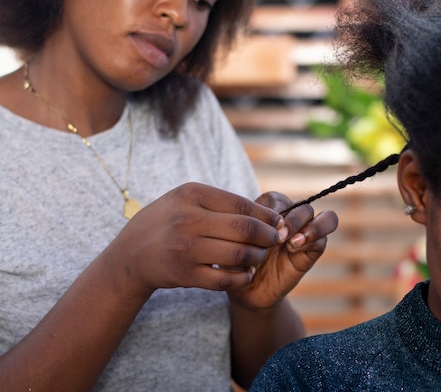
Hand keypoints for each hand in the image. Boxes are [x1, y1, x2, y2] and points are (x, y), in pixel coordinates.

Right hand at [103, 183, 286, 297]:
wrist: (131, 254)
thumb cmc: (167, 222)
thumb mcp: (185, 199)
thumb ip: (220, 202)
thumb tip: (263, 212)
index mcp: (191, 194)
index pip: (241, 204)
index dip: (266, 215)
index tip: (277, 221)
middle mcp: (188, 219)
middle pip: (244, 229)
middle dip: (267, 236)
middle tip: (274, 240)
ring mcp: (186, 248)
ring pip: (238, 255)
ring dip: (257, 257)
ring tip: (260, 255)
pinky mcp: (185, 274)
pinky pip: (225, 279)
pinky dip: (242, 277)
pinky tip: (247, 273)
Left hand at [227, 191, 337, 309]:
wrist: (247, 291)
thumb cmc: (237, 263)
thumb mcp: (234, 245)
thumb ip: (244, 232)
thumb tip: (257, 225)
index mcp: (269, 211)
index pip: (277, 199)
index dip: (273, 208)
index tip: (261, 225)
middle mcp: (291, 219)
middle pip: (303, 206)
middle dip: (292, 219)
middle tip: (278, 237)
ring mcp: (305, 234)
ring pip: (325, 217)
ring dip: (311, 226)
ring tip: (292, 242)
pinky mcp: (312, 251)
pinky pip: (323, 240)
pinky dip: (313, 240)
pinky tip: (295, 249)